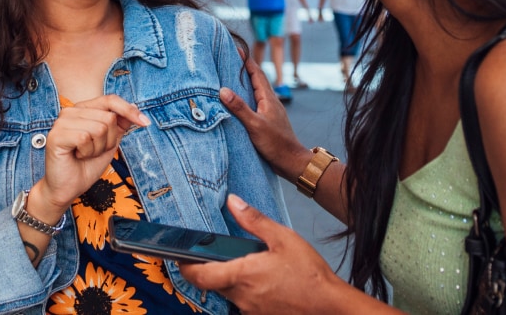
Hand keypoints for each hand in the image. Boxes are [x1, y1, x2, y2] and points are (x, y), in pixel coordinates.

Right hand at [38, 94, 148, 217]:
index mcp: (83, 109)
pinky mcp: (57, 135)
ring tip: (85, 154)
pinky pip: (85, 138)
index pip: (110, 100)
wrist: (66, 190)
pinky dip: (87, 152)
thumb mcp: (109, 143)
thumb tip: (134, 108)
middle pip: (108, 117)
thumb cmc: (85, 166)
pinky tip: (77, 156)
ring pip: (100, 128)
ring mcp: (62, 121)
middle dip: (109, 140)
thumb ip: (119, 125)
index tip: (145, 123)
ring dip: (98, 148)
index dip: (129, 110)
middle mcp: (71, 110)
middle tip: (94, 151)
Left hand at [178, 195, 345, 314]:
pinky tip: (264, 282)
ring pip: (230, 294)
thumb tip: (233, 202)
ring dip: (231, 281)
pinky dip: (247, 291)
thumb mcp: (282, 238)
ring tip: (250, 265)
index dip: (185, 266)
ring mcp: (251, 312)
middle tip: (216, 253)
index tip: (177, 256)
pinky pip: (245, 304)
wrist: (329, 307)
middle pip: (213, 284)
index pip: (201, 275)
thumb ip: (253, 220)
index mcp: (243, 275)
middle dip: (211, 269)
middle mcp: (242, 297)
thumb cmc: (309, 274)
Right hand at [220, 56, 308, 180]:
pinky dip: (248, 98)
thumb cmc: (275, 143)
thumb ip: (240, 108)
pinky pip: (257, 103)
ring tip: (232, 80)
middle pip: (257, 80)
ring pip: (257, 92)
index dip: (247, 61)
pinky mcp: (269, 121)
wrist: (291, 162)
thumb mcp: (254, 125)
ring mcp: (270, 111)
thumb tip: (223, 90)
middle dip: (245, 69)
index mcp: (268, 98)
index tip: (237, 49)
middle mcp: (270, 101)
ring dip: (246, 84)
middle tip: (230, 61)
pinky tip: (241, 105)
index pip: (257, 73)